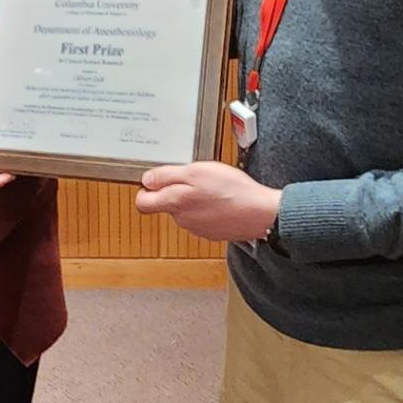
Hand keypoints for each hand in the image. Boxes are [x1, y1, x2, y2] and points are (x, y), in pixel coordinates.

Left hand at [134, 161, 280, 241]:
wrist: (260, 213)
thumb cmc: (231, 191)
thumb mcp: (196, 171)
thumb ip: (167, 176)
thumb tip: (147, 180)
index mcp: (174, 203)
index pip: (142, 203)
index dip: (146, 189)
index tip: (155, 180)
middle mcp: (182, 219)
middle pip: (165, 204)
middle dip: (174, 190)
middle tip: (193, 177)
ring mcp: (197, 228)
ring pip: (185, 210)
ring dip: (193, 198)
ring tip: (212, 187)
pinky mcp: (212, 231)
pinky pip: (202, 216)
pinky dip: (208, 207)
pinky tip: (221, 198)